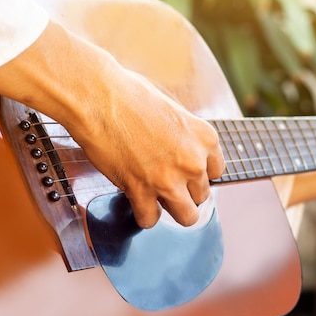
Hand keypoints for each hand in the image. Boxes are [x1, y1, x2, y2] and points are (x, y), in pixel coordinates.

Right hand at [71, 68, 224, 228]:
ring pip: (187, 217)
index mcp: (205, 138)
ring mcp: (169, 180)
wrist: (98, 97)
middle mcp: (193, 162)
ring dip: (171, 209)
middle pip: (201, 196)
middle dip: (184, 191)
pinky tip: (136, 200)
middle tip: (165, 180)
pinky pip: (150, 220)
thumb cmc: (130, 95)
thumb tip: (182, 150)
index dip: (197, 173)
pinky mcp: (141, 191)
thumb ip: (184, 135)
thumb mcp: (172, 109)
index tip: (184, 171)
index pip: (216, 172)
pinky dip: (143, 214)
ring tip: (156, 197)